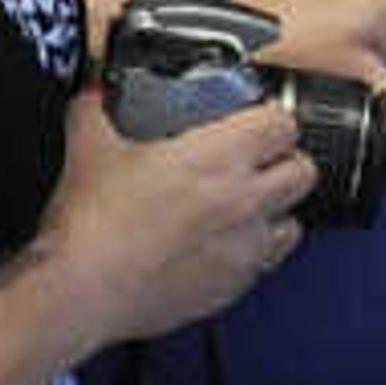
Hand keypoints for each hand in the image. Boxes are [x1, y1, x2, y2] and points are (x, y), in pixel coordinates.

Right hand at [38, 83, 315, 343]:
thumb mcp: (87, 148)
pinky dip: (253, 251)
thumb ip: (95, 110)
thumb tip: (95, 93)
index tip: (255, 120)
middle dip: (285, 162)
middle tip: (257, 161)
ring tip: (245, 206)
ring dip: (276, 210)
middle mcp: (245, 201)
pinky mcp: (235, 285)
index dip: (270, 117)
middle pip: (303, 171)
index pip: (282, 124)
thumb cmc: (90, 227)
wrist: (81, 291)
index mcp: (219, 158)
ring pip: (294, 222)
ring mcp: (246, 247)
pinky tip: (222, 244)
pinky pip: (266, 262)